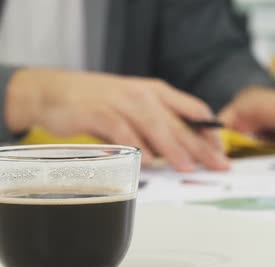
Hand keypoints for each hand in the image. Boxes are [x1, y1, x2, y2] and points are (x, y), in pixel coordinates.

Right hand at [5, 69, 228, 171]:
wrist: (53, 92)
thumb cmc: (96, 104)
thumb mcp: (132, 110)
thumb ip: (154, 129)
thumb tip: (178, 155)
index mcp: (156, 92)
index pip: (194, 109)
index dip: (210, 131)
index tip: (221, 152)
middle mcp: (142, 93)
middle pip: (178, 121)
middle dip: (200, 145)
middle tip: (217, 165)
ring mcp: (120, 101)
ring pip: (153, 124)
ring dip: (172, 147)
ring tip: (187, 166)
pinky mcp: (98, 112)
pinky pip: (121, 129)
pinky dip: (135, 145)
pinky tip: (147, 160)